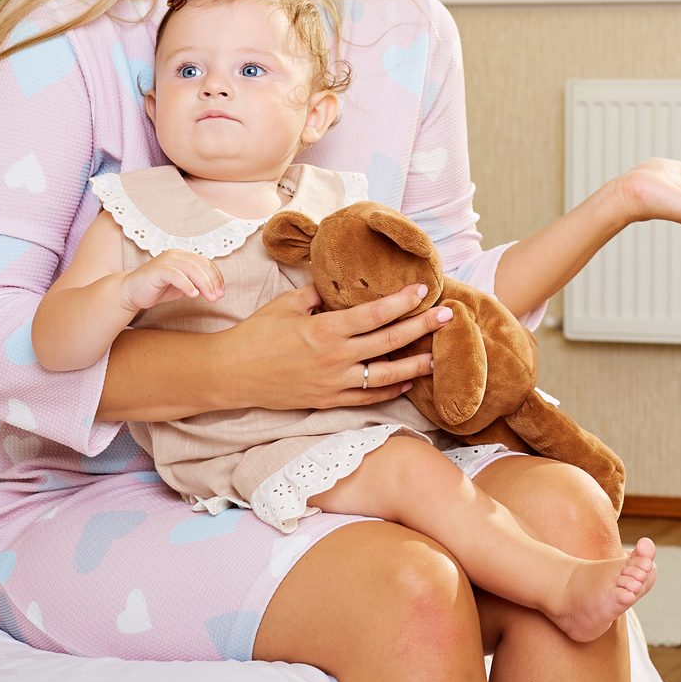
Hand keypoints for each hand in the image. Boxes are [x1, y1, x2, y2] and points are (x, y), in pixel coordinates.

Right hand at [119, 249, 223, 311]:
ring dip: (204, 284)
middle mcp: (175, 254)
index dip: (217, 276)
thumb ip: (196, 283)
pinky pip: (176, 275)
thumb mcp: (181, 286)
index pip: (206, 262)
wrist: (130, 293)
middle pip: (202, 264)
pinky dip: (187, 285)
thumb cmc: (156, 289)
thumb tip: (216, 289)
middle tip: (218, 297)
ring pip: (192, 269)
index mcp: (183, 256)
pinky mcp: (157, 269)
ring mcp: (166, 260)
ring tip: (210, 298)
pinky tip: (194, 295)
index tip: (222, 292)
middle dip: (213, 281)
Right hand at [217, 282, 449, 410]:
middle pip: (389, 342)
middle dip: (422, 328)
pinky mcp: (328, 401)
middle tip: (448, 316)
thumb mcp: (288, 304)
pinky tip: (407, 382)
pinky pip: (367, 397)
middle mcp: (335, 358)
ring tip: (438, 357)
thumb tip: (340, 281)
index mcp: (325, 330)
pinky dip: (389, 390)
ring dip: (415, 366)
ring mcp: (333, 383)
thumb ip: (319, 293)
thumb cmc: (257, 333)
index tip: (424, 291)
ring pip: (385, 375)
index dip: (402, 302)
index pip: (374, 314)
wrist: (231, 373)